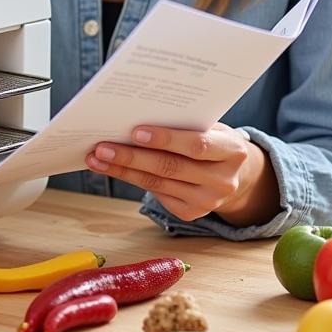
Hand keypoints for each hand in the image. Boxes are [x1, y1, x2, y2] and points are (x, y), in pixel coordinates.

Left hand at [85, 123, 279, 226]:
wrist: (233, 175)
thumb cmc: (213, 141)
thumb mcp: (210, 128)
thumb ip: (184, 124)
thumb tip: (136, 117)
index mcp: (233, 151)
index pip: (196, 145)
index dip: (166, 139)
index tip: (135, 131)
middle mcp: (223, 181)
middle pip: (170, 167)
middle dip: (133, 156)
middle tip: (103, 146)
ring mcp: (207, 201)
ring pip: (157, 183)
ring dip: (123, 169)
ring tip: (98, 157)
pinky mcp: (191, 213)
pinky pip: (155, 193)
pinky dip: (131, 179)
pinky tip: (112, 168)